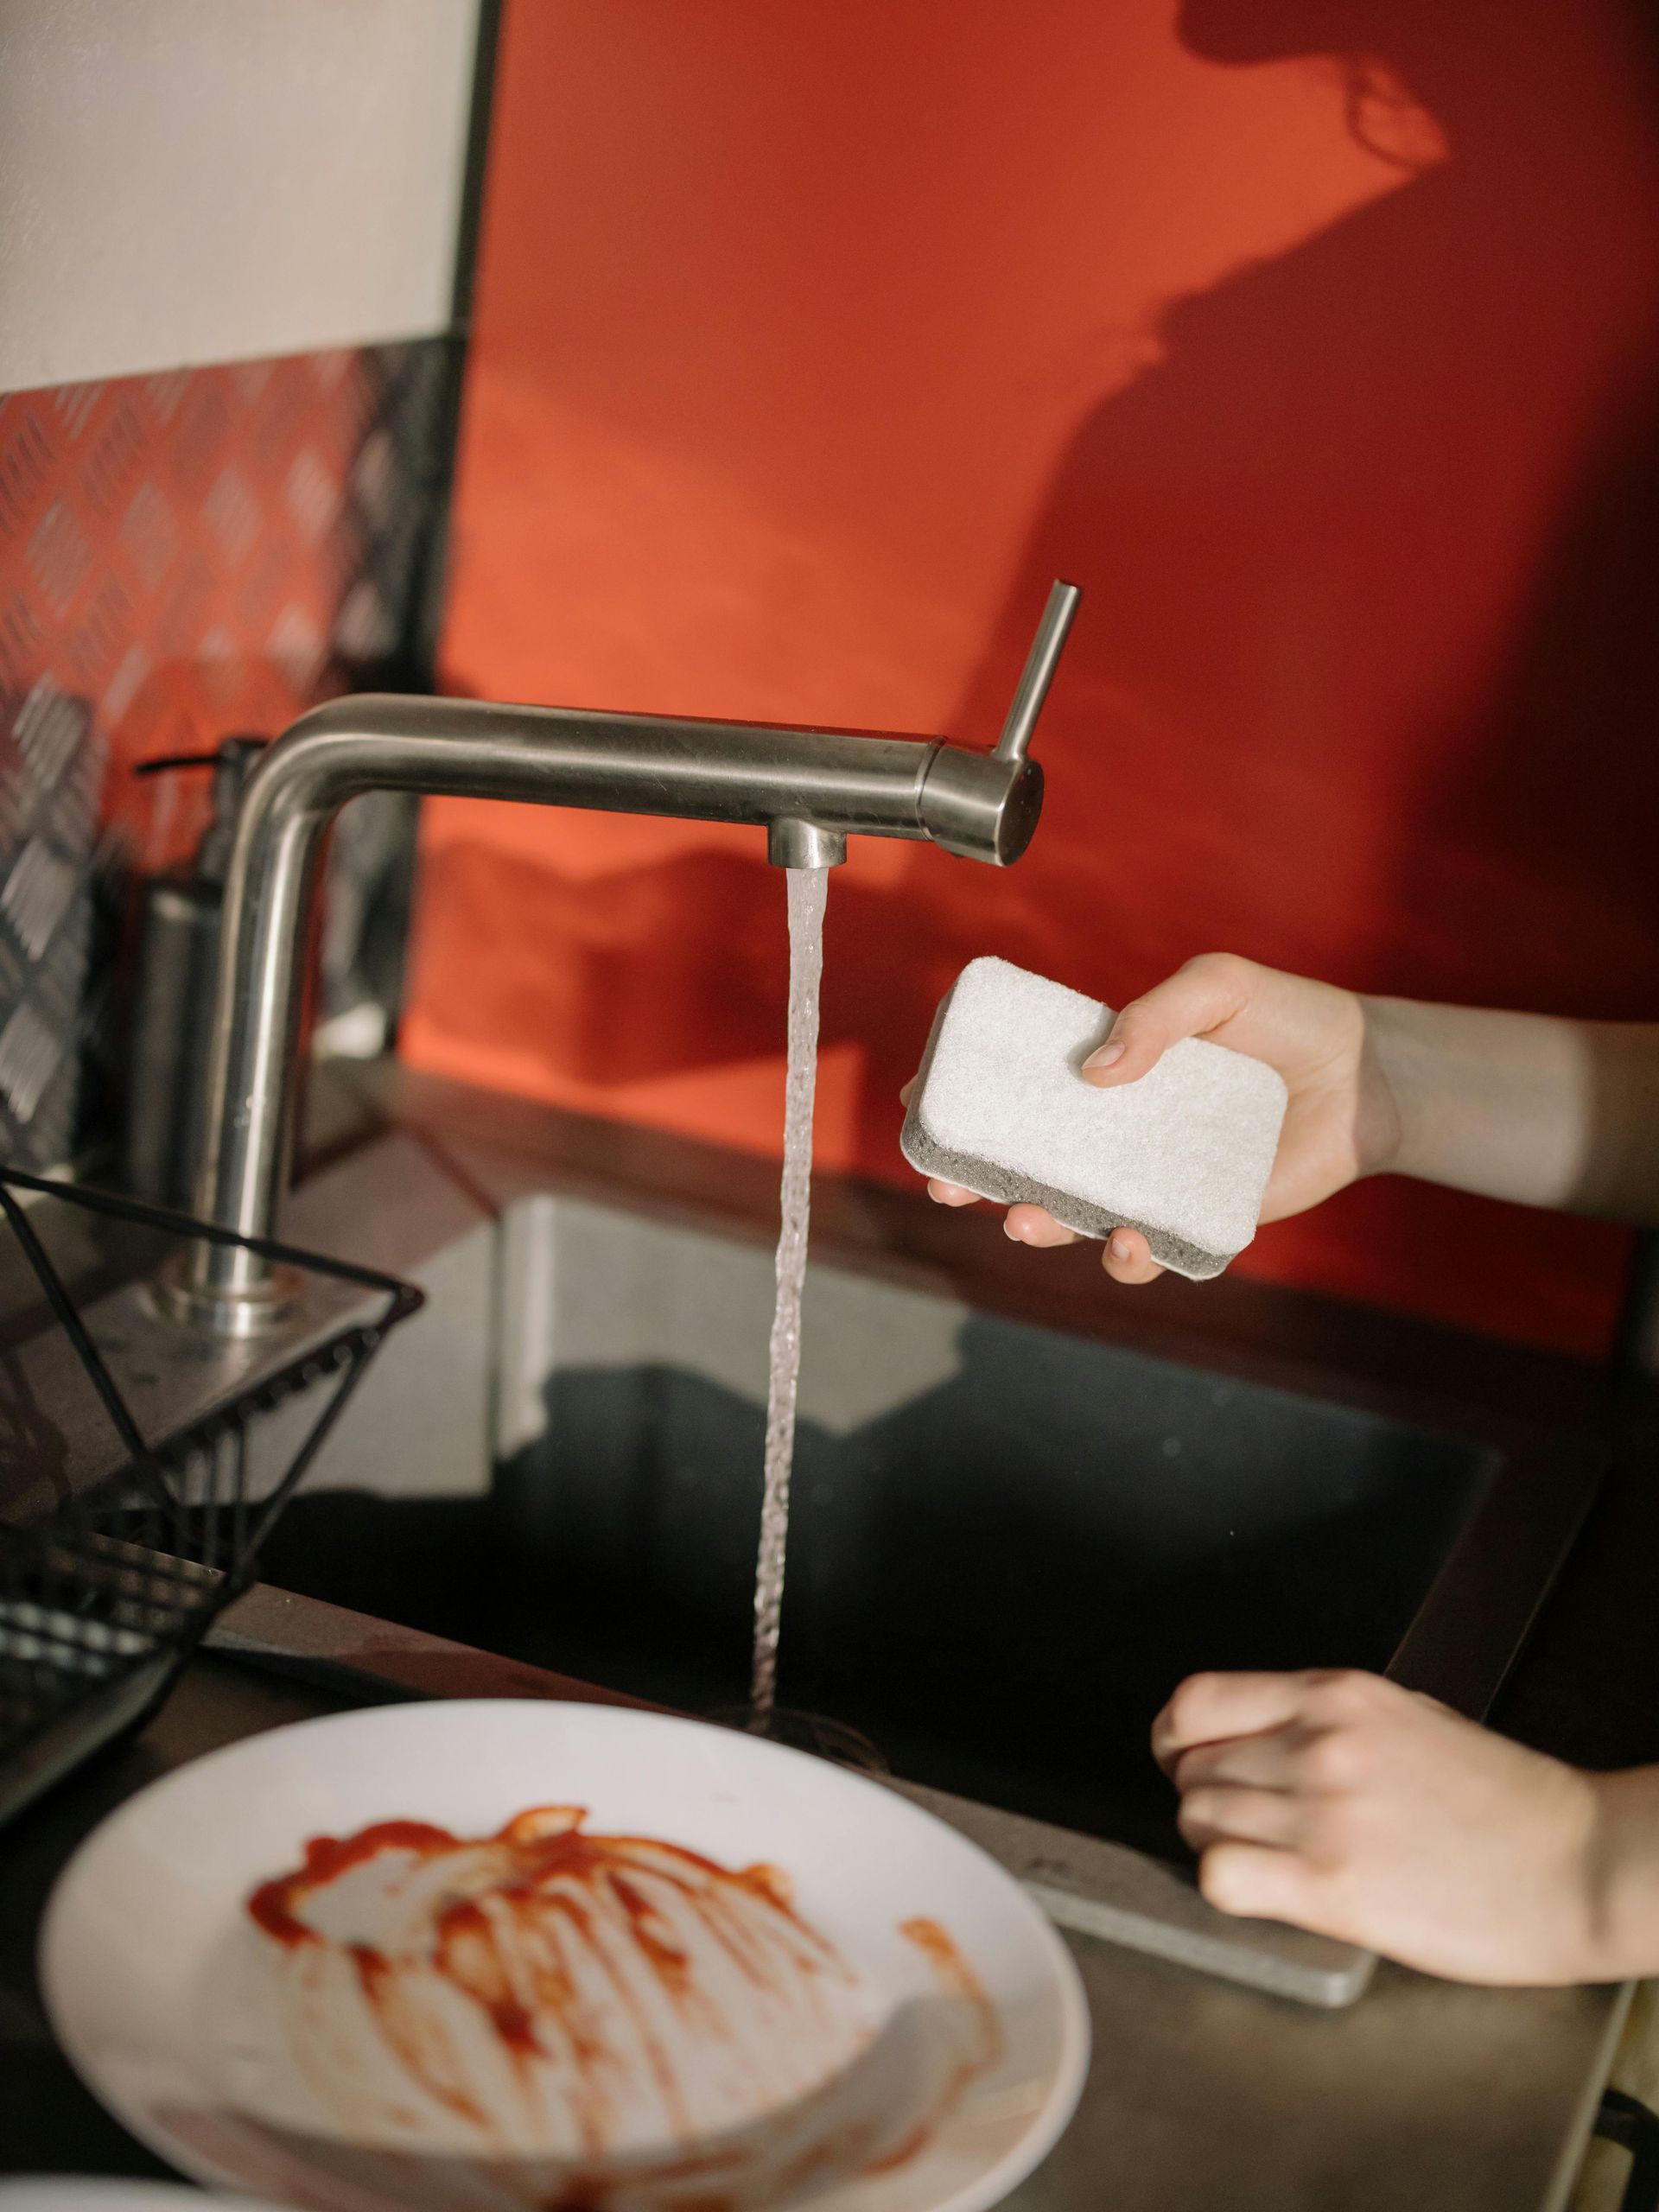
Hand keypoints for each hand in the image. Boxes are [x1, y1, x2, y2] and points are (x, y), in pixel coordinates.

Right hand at [905, 952, 1400, 1284]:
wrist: (1367, 1076)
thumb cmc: (1290, 1018)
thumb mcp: (1219, 986)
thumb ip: (1157, 1015)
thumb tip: (1095, 1070)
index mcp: (1107, 1071)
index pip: (1020, 1086)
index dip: (965, 1098)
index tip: (923, 1104)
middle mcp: (1118, 1132)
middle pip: (1027, 1164)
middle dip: (975, 1179)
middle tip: (950, 1182)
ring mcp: (1152, 1179)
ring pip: (1075, 1217)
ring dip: (1039, 1226)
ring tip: (1027, 1220)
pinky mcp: (1198, 1221)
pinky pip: (1151, 1250)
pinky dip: (1128, 1255)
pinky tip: (1126, 1240)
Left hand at [1153, 1667, 1608, 1983]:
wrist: (1578, 1863)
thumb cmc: (1504, 1800)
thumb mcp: (1404, 1717)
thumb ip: (1322, 1719)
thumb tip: (1252, 1738)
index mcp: (1335, 1695)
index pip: (1196, 1702)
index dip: (1177, 1739)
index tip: (1188, 1761)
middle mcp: (1318, 1744)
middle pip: (1192, 1770)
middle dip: (1206, 1799)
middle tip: (1249, 1825)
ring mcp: (1323, 1814)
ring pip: (1198, 1821)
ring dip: (1218, 1845)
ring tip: (1271, 1861)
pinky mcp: (1333, 1888)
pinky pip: (1221, 1878)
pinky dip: (1227, 1886)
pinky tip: (1269, 1892)